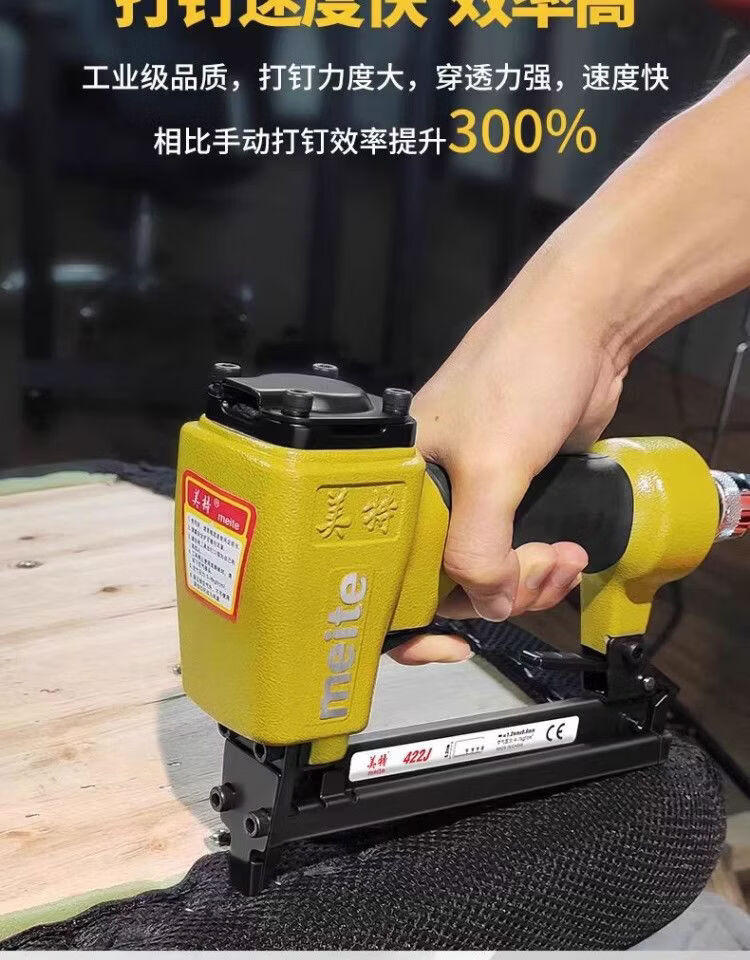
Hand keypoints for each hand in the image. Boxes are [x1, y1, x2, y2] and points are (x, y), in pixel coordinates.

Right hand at [389, 258, 627, 664]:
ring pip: (484, 570)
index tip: (445, 645)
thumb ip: (478, 546)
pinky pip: (513, 552)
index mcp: (396, 481)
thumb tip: (489, 604)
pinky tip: (566, 555)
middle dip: (494, 591)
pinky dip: (538, 566)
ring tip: (563, 561)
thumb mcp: (491, 466)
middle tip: (537, 572)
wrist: (585, 327)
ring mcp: (471, 493)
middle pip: (444, 579)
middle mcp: (425, 492)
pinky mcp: (510, 492)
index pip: (388, 570)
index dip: (412, 614)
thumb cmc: (521, 373)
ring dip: (526, 581)